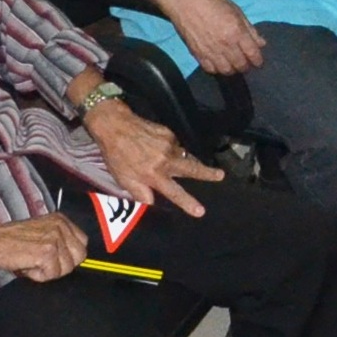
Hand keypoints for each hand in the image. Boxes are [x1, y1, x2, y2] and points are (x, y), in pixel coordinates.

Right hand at [0, 213, 88, 281]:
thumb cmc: (12, 240)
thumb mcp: (42, 232)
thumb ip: (59, 240)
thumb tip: (73, 259)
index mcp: (61, 220)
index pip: (82, 243)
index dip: (70, 256)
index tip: (56, 259)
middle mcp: (61, 226)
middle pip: (80, 256)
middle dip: (63, 266)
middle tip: (44, 264)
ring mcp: (55, 238)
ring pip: (67, 268)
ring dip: (49, 272)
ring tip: (33, 263)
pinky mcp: (47, 252)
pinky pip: (52, 274)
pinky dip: (39, 276)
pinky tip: (28, 266)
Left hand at [83, 100, 215, 217]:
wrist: (115, 125)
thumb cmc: (116, 156)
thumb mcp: (123, 179)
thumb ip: (140, 193)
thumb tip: (152, 204)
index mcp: (153, 175)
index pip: (174, 192)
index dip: (188, 203)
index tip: (201, 211)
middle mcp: (165, 160)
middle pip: (192, 169)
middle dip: (207, 173)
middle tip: (220, 175)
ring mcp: (169, 145)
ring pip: (184, 156)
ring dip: (187, 160)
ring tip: (184, 162)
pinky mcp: (169, 133)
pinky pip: (175, 145)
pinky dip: (172, 149)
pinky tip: (159, 147)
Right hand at [164, 0, 266, 74]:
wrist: (184, 0)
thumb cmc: (212, 0)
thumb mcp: (236, 10)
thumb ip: (250, 29)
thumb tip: (261, 44)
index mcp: (236, 31)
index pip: (252, 54)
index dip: (258, 61)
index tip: (258, 62)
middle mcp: (224, 44)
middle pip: (240, 65)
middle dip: (246, 66)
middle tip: (246, 62)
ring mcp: (210, 50)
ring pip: (225, 71)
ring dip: (232, 69)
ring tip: (233, 64)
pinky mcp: (196, 53)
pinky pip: (210, 69)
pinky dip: (217, 69)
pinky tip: (219, 63)